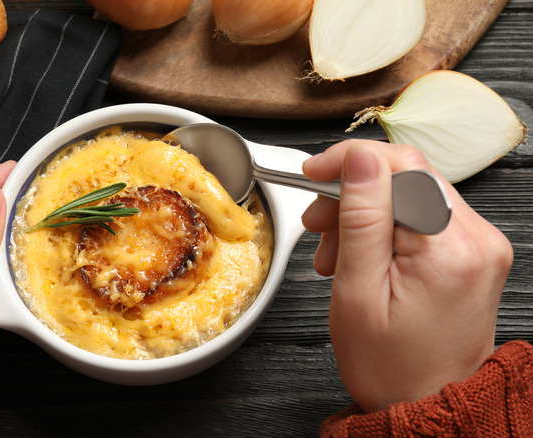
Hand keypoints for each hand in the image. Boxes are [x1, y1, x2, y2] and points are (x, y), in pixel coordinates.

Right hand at [300, 140, 511, 411]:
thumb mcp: (357, 291)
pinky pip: (422, 217)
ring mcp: (480, 245)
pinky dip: (385, 228)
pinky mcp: (472, 252)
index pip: (402, 166)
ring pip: (411, 194)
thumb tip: (358, 159)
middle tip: (317, 224)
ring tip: (335, 253)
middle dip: (353, 193)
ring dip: (364, 213)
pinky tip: (361, 255)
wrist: (423, 403)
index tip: (314, 172)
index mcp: (450, 248)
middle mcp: (478, 239)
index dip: (350, 160)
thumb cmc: (389, 365)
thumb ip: (361, 218)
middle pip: (407, 177)